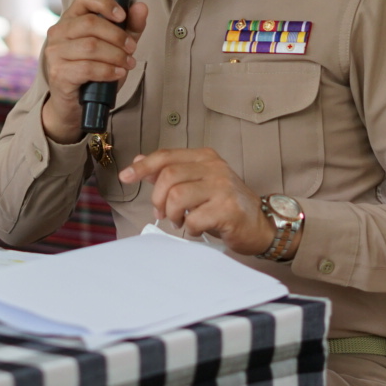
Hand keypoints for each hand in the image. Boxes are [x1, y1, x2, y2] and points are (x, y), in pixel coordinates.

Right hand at [38, 0, 149, 143]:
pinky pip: (87, 68)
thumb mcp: (116, 46)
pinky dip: (108, 71)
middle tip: (132, 48)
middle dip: (117, 36)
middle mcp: (58, 32)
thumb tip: (141, 7)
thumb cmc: (94, 71)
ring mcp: (55, 53)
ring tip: (128, 63)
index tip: (122, 16)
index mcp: (71, 18)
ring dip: (116, 55)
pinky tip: (118, 74)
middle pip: (90, 23)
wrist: (75, 104)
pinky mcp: (58, 73)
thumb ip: (130, 27)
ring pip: (91, 46)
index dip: (105, 3)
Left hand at [118, 148, 278, 256]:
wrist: (260, 225)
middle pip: (169, 177)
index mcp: (205, 158)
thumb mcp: (198, 183)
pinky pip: (193, 219)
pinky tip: (198, 229)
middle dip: (158, 199)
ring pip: (177, 197)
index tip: (126, 177)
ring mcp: (223, 187)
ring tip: (181, 221)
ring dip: (173, 215)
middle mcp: (214, 168)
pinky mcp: (227, 209)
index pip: (166, 156)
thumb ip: (171, 172)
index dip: (143, 167)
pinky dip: (189, 228)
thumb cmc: (226, 204)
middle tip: (163, 214)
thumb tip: (141, 162)